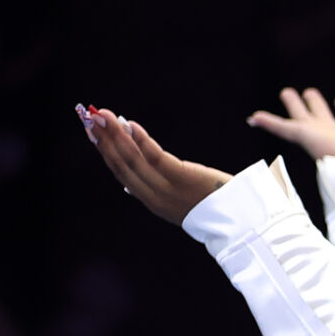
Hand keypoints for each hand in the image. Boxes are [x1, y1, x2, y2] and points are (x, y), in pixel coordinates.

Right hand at [78, 105, 231, 222]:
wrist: (245, 221)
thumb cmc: (216, 208)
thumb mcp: (179, 204)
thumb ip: (155, 192)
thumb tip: (128, 186)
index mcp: (153, 202)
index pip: (121, 173)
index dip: (104, 150)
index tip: (91, 132)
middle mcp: (155, 198)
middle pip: (121, 164)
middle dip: (103, 138)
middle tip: (89, 115)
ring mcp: (168, 190)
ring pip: (134, 159)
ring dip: (116, 134)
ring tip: (102, 114)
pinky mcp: (183, 179)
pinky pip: (156, 156)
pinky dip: (141, 139)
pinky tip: (130, 124)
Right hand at [248, 86, 334, 170]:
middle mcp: (332, 132)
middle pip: (320, 112)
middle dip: (315, 102)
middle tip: (309, 93)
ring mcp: (317, 134)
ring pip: (301, 115)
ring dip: (294, 104)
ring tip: (287, 93)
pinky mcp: (303, 136)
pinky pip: (282, 128)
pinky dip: (268, 122)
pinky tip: (254, 117)